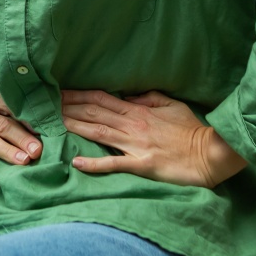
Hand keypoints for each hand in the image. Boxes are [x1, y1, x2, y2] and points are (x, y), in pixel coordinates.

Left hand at [61, 89, 246, 187]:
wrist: (209, 153)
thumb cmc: (191, 129)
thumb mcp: (170, 104)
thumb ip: (148, 98)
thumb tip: (129, 95)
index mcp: (138, 109)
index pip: (101, 98)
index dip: (79, 94)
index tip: (60, 91)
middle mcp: (132, 124)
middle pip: (94, 113)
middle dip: (69, 107)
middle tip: (46, 104)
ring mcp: (135, 145)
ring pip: (98, 133)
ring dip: (74, 127)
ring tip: (53, 124)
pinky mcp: (141, 164)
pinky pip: (114, 163)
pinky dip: (94, 164)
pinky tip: (77, 163)